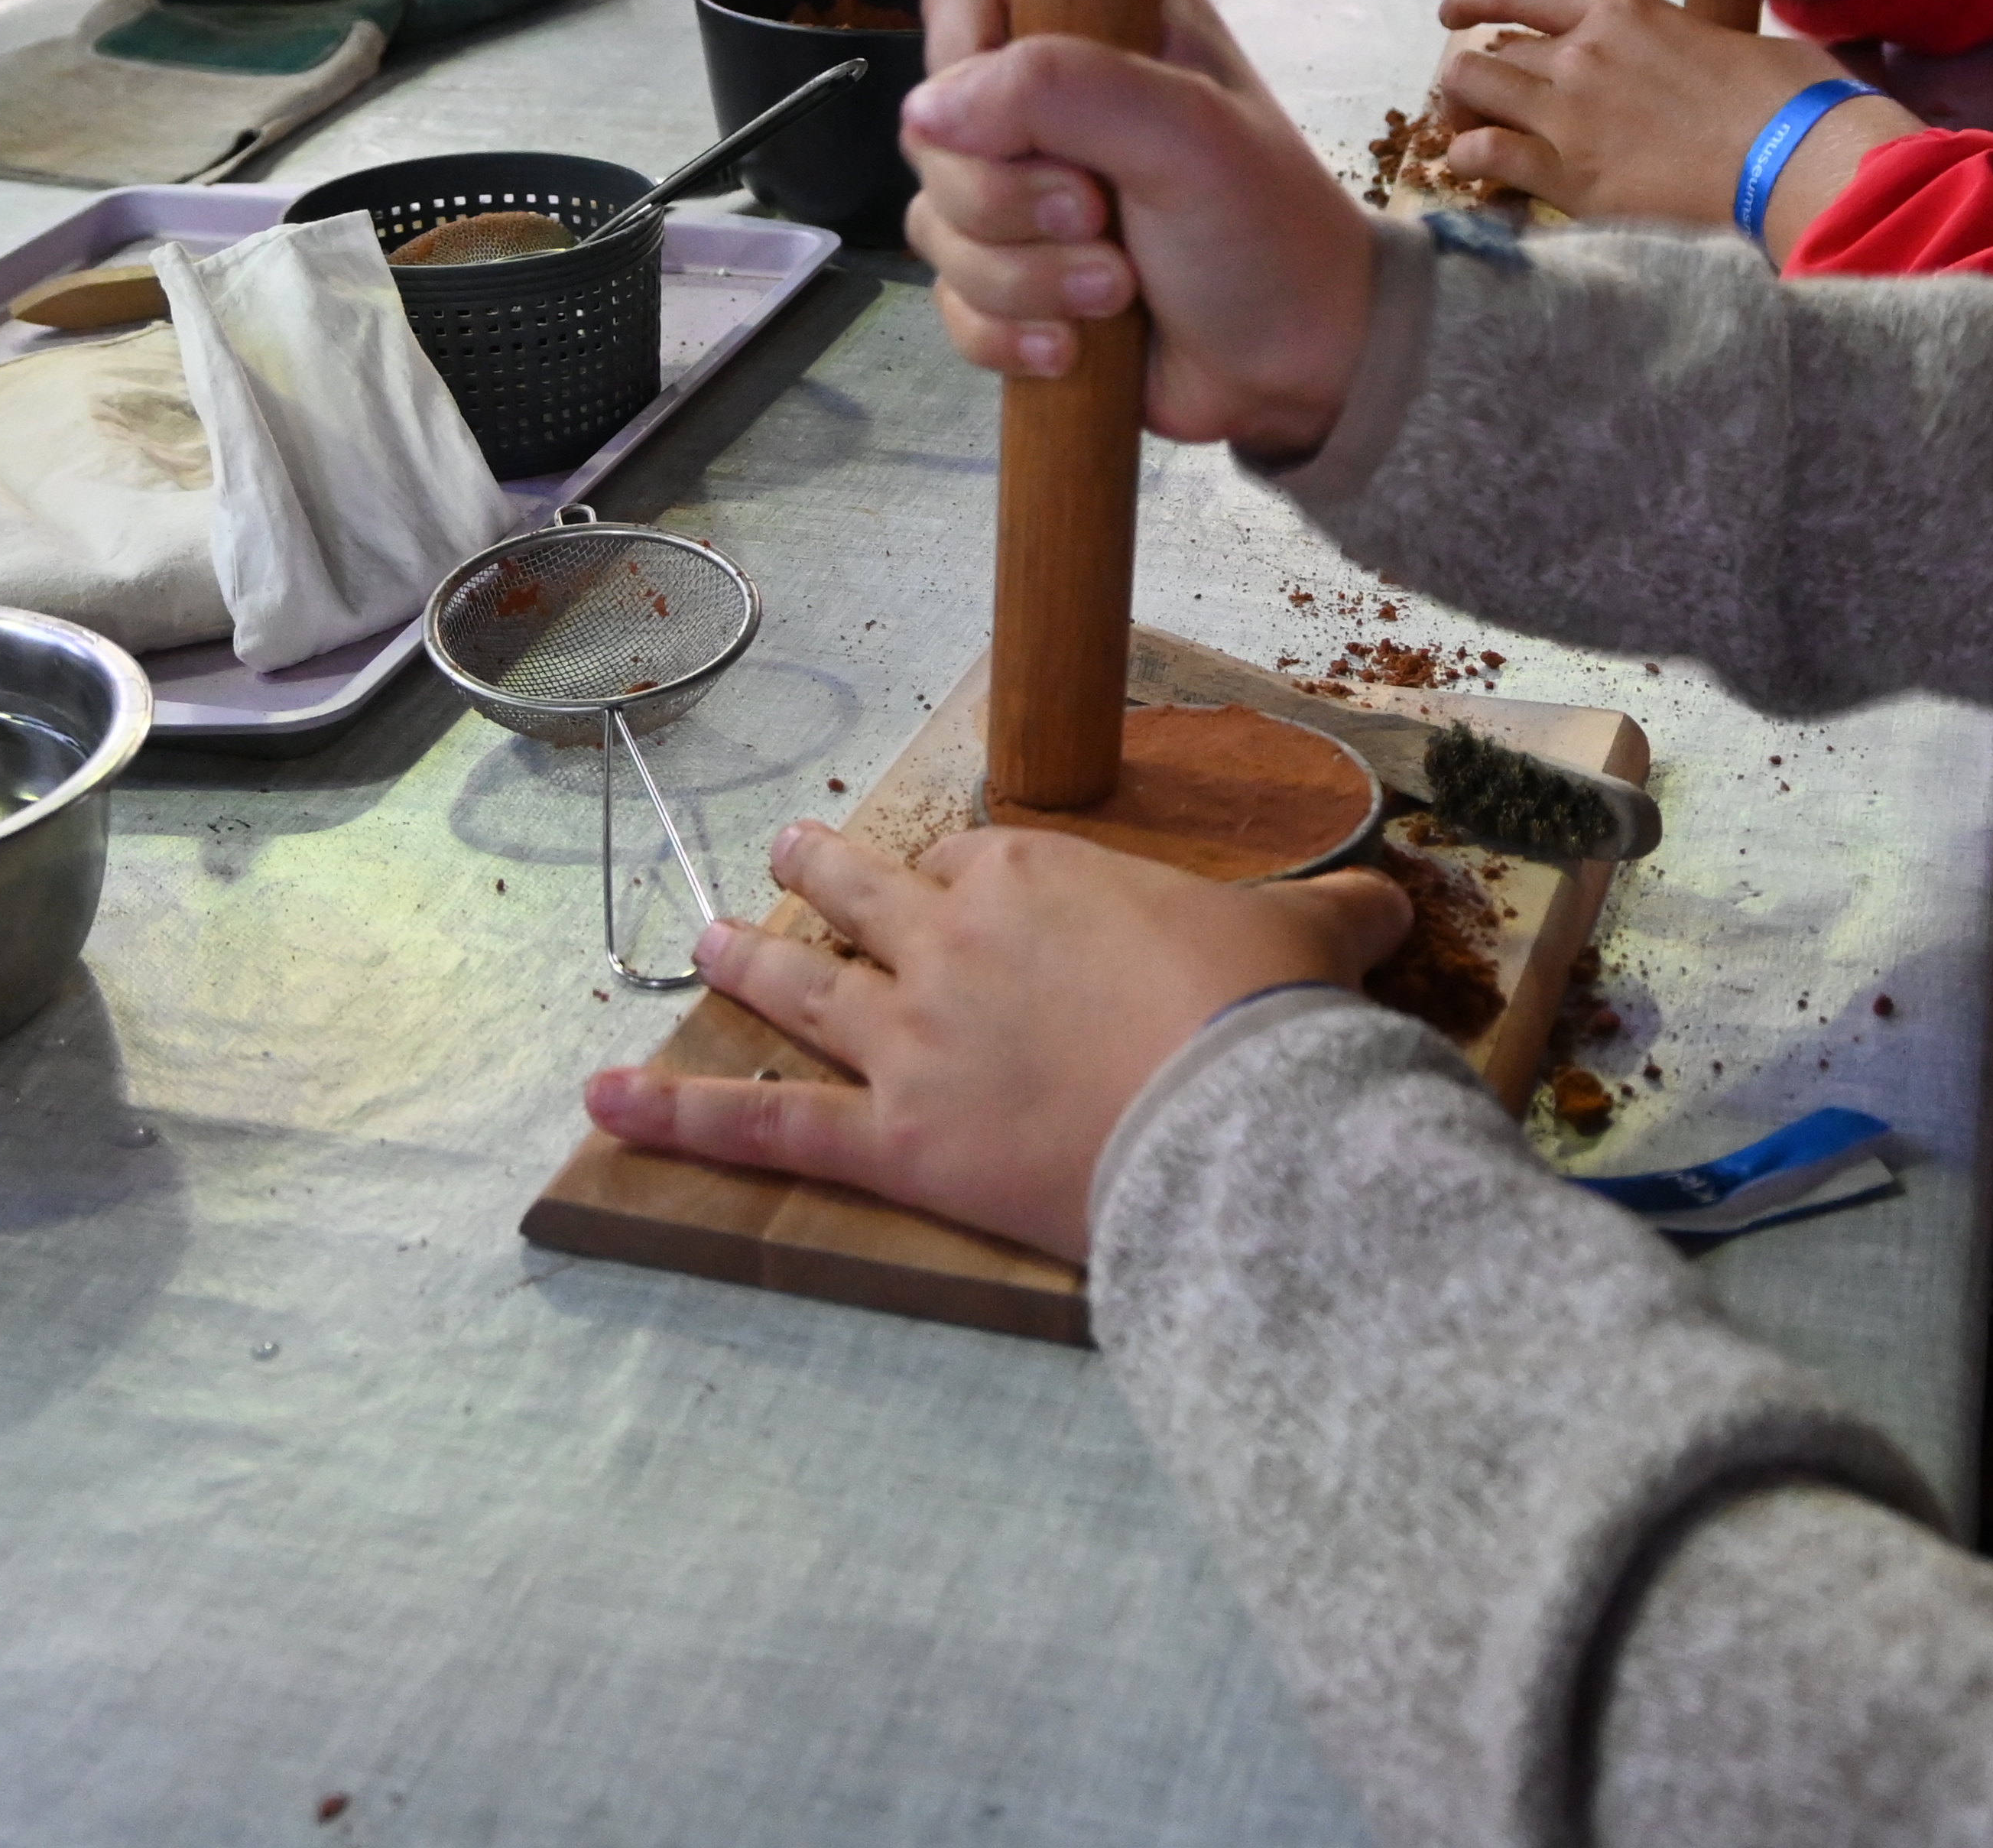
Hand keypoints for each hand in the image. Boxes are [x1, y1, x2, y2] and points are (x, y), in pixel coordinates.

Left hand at [584, 820, 1409, 1259]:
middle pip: (862, 894)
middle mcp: (950, 940)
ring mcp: (906, 1038)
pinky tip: (597, 1105)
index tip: (961, 884)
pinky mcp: (886, 1136)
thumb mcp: (1310, 942)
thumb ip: (1334, 913)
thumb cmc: (1264, 1024)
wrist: (1232, 1124)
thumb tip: (1394, 895)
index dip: (963, 878)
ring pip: (797, 987)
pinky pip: (758, 1122)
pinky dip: (674, 1113)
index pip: (974, 862)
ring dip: (743, 961)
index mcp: (1037, 876)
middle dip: (818, 873)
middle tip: (788, 857)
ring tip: (705, 941)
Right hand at [908, 0, 1377, 457]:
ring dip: (1019, 279)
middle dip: (1006, 203)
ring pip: (935, 225)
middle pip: (934, 131)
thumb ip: (1061, 88)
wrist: (1301, 366)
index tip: (1015, 134)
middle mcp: (1056, 101)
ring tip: (1114, 292)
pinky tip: (1074, 345)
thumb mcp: (1187, 135)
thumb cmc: (1273, 236)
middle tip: (1098, 221)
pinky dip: (1005, 333)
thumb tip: (929, 109)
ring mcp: (1030, 193)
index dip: (964, 71)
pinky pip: (952, 302)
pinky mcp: (1019, 276)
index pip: (964, 4)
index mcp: (1104, 24)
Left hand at [1431, 0, 1921, 241]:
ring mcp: (1569, 112)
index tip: (1453, 10)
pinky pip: (1482, 154)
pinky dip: (1469, 160)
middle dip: (1480, 75)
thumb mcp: (1729, 42)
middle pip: (1492, 50)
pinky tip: (1482, 173)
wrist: (1797, 157)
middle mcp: (1583, 53)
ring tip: (1471, 133)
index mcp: (1623, 10)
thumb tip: (1700, 58)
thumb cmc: (1788, 99)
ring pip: (1470, 90)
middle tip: (1485, 103)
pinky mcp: (1567, 175)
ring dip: (1461, 111)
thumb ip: (1683, 43)